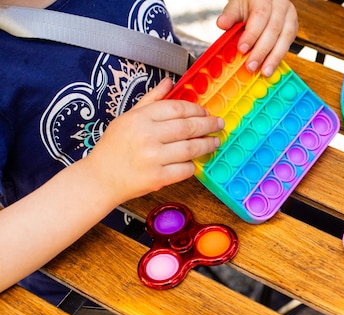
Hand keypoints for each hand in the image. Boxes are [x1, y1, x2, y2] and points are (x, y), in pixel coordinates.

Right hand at [85, 78, 221, 203]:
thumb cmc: (114, 148)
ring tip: (214, 141)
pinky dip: (193, 165)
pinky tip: (196, 161)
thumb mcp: (128, 118)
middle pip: (188, 126)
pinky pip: (185, 169)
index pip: (177, 108)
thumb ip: (151, 100)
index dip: (196, 109)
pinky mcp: (157, 178)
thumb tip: (169, 82)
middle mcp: (146, 136)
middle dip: (208, 125)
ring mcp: (152, 158)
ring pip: (190, 148)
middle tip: (218, 125)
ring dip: (207, 144)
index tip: (205, 112)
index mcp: (139, 118)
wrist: (100, 178)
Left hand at [217, 0, 297, 76]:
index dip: (252, 34)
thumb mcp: (237, 5)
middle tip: (251, 65)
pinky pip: (288, 43)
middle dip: (261, 51)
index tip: (242, 49)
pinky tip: (271, 65)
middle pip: (273, 29)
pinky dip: (279, 56)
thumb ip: (230, 15)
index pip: (260, 15)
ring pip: (285, 38)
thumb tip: (222, 23)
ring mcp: (289, 15)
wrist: (262, 1)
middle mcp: (280, 4)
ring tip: (265, 71)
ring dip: (274, 57)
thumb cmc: (249, 4)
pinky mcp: (293, 26)